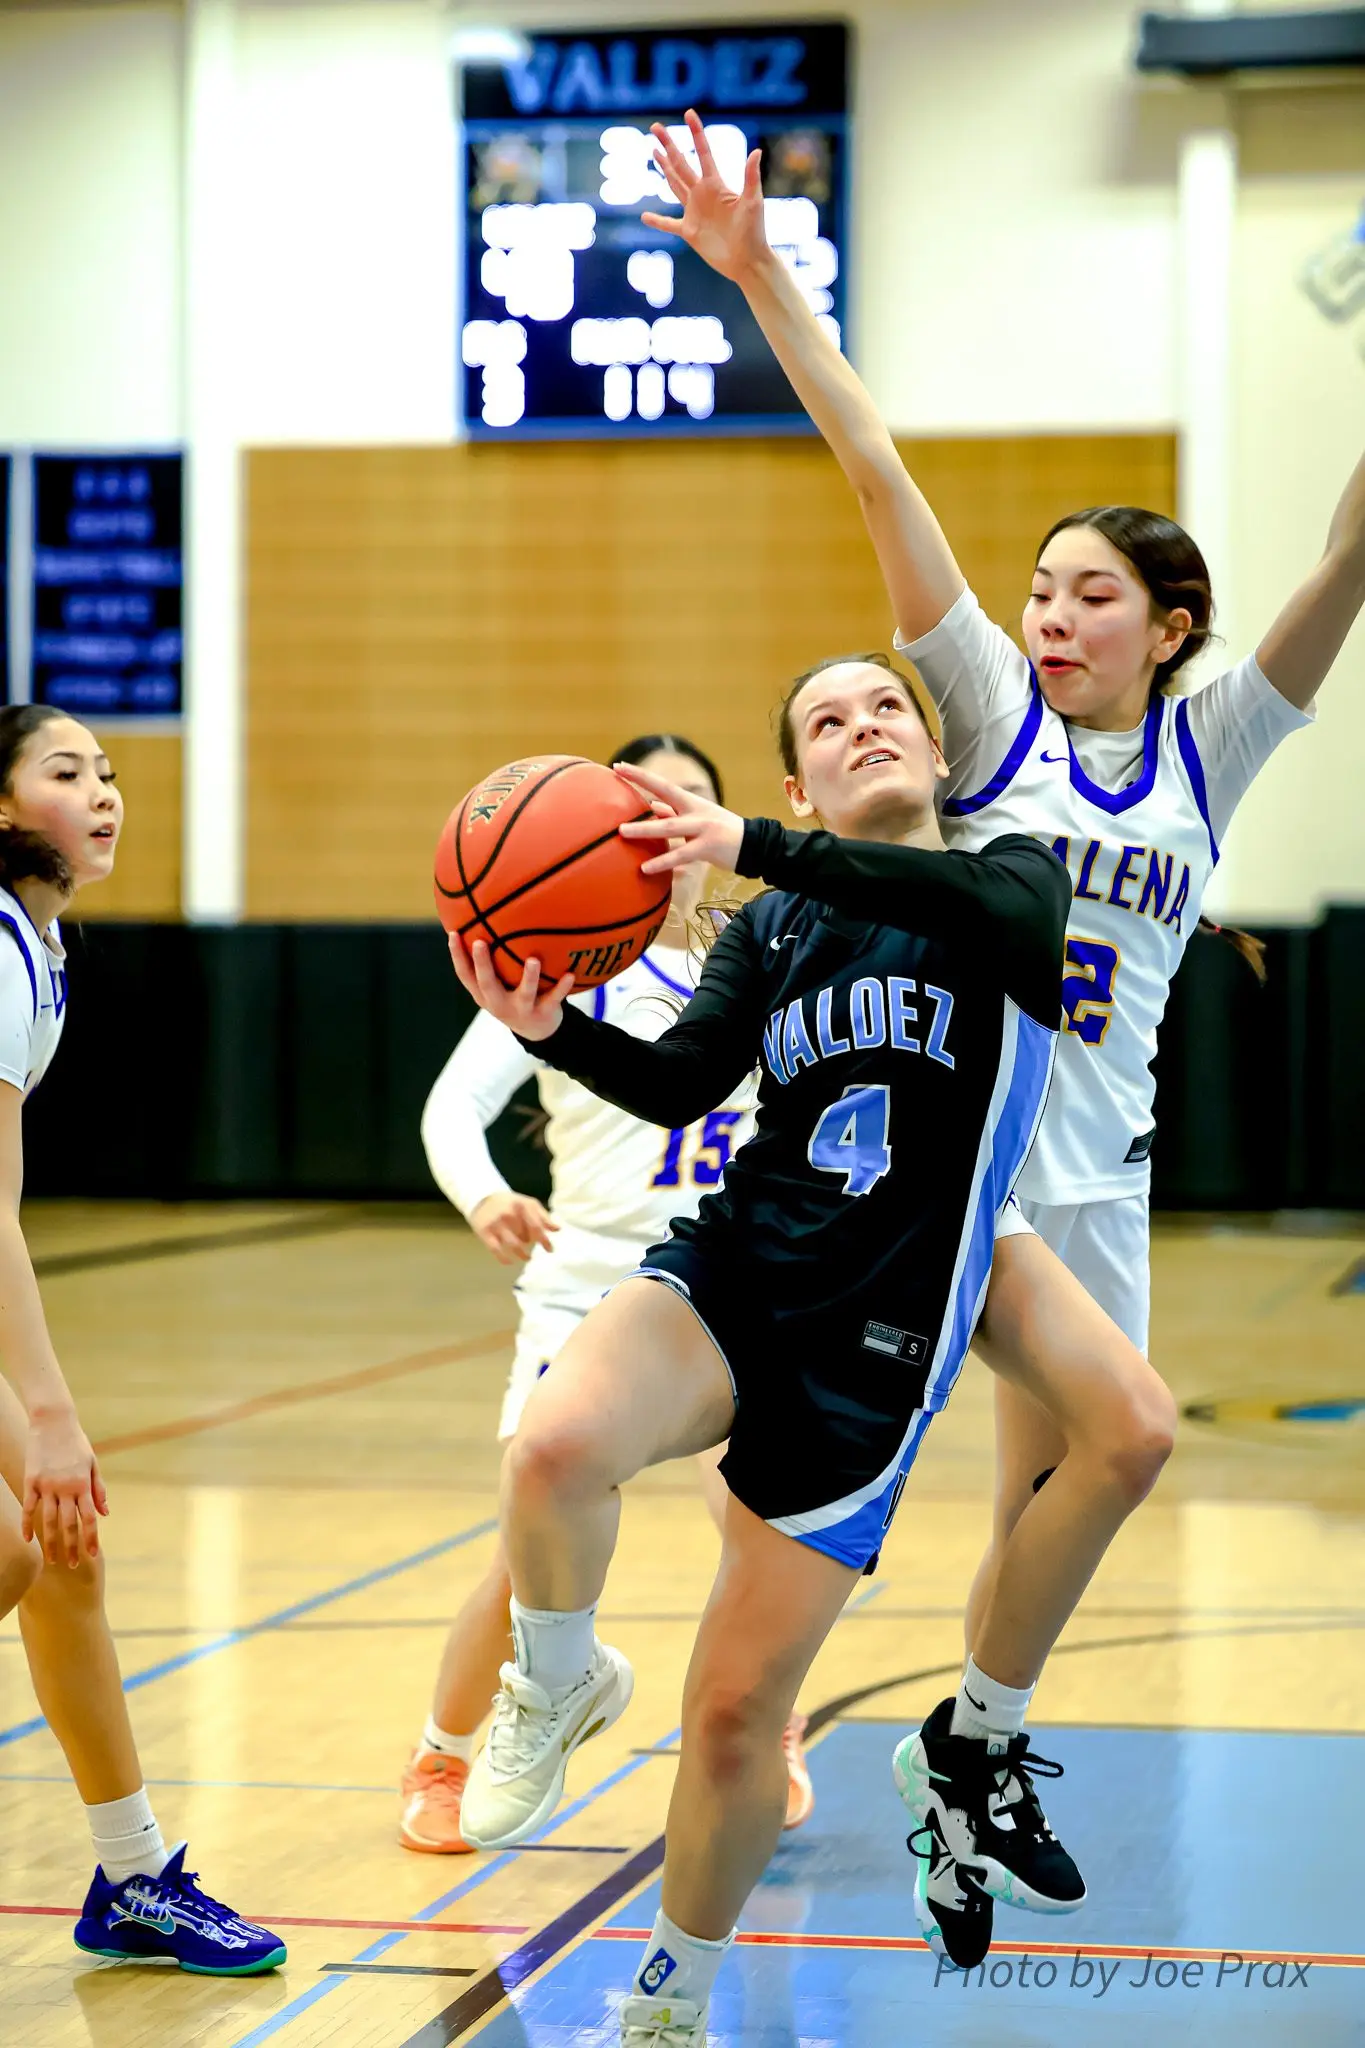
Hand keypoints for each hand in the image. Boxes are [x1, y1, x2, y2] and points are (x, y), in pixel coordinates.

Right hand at [23, 1408, 106, 1565]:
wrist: (53, 1423)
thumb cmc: (76, 1443)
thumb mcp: (93, 1464)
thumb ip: (98, 1489)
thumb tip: (105, 1513)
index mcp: (83, 1484)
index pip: (89, 1518)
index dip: (91, 1538)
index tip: (91, 1554)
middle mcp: (65, 1488)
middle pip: (68, 1524)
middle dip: (71, 1546)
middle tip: (71, 1565)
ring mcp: (47, 1486)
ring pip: (48, 1521)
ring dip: (50, 1542)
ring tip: (52, 1559)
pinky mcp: (31, 1481)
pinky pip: (29, 1507)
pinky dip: (27, 1524)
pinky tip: (29, 1539)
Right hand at [448, 934, 573, 1042]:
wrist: (536, 1031)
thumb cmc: (512, 995)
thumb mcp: (497, 984)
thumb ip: (491, 961)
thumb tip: (483, 918)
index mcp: (483, 994)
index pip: (465, 974)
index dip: (457, 955)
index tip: (452, 934)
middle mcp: (498, 1003)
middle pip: (487, 983)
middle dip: (482, 964)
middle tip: (480, 942)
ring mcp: (521, 1010)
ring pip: (524, 994)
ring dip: (529, 977)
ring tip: (533, 960)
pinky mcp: (543, 1014)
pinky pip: (553, 999)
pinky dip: (562, 987)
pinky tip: (570, 974)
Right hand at [470, 1191, 557, 1265]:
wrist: (482, 1199)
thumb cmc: (510, 1204)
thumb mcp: (528, 1204)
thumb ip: (543, 1216)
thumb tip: (557, 1229)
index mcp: (522, 1205)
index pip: (537, 1227)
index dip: (544, 1240)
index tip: (550, 1250)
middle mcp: (509, 1214)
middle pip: (526, 1237)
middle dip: (530, 1242)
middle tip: (529, 1243)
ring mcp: (496, 1223)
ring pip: (514, 1245)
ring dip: (522, 1254)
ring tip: (527, 1257)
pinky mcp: (484, 1232)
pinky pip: (496, 1250)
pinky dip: (504, 1259)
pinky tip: (509, 1261)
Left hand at [614, 762, 744, 875]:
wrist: (753, 845)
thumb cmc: (720, 830)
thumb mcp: (697, 817)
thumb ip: (673, 812)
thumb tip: (652, 805)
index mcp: (690, 802)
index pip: (661, 784)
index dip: (640, 775)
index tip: (618, 766)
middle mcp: (695, 810)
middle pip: (664, 794)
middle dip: (640, 785)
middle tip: (616, 777)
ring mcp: (702, 828)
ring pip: (669, 827)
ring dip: (645, 829)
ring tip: (622, 832)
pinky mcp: (707, 848)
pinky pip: (681, 855)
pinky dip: (663, 862)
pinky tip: (646, 868)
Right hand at [642, 108, 768, 283]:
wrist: (748, 261)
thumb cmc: (755, 231)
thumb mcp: (753, 202)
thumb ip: (750, 177)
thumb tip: (756, 151)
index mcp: (716, 184)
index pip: (703, 153)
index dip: (696, 133)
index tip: (688, 113)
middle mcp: (703, 194)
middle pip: (681, 164)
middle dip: (668, 145)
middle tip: (655, 127)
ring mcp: (695, 211)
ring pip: (674, 185)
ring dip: (664, 169)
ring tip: (654, 152)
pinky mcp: (689, 232)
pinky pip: (669, 225)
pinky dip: (657, 222)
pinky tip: (644, 217)